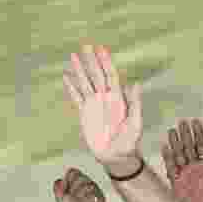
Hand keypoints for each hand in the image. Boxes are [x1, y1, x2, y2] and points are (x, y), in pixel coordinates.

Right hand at [64, 43, 143, 176]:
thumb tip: (136, 83)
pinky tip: (66, 76)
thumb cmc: (130, 141)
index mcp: (118, 97)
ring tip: (73, 55)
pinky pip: (76, 97)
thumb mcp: (135, 122)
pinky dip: (71, 87)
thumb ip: (135, 103)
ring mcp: (94, 104)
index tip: (101, 49)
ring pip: (85, 82)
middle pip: (96, 75)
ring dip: (79, 69)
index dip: (106, 62)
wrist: (116, 156)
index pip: (111, 75)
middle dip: (91, 60)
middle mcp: (105, 98)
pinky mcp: (85, 114)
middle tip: (85, 45)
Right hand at [164, 118, 202, 201]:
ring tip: (172, 130)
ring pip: (179, 154)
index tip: (196, 122)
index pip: (201, 146)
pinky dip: (168, 157)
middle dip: (185, 134)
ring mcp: (184, 174)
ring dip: (176, 142)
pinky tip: (165, 147)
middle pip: (188, 147)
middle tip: (182, 121)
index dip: (199, 134)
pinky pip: (171, 167)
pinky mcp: (175, 182)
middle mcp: (193, 168)